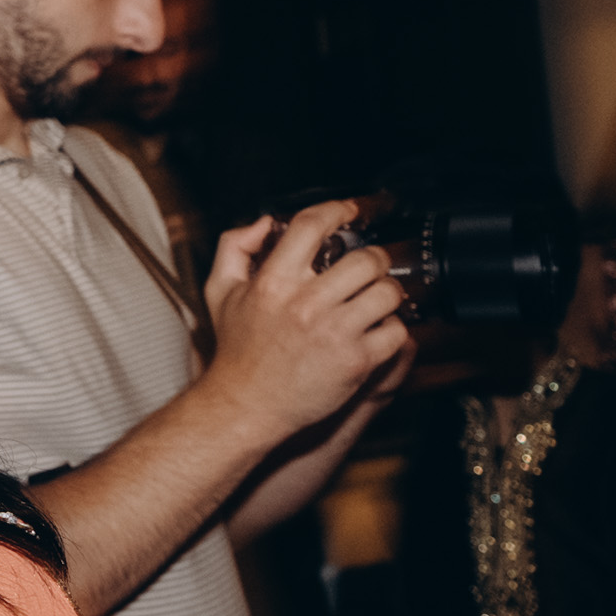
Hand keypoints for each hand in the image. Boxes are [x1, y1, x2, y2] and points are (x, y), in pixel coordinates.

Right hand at [197, 207, 415, 449]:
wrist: (246, 405)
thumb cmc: (237, 351)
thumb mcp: (220, 291)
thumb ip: (234, 247)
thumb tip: (266, 223)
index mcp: (274, 282)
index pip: (312, 226)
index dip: (337, 210)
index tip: (350, 212)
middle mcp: (306, 304)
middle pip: (365, 259)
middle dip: (375, 259)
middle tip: (372, 266)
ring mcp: (334, 333)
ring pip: (387, 293)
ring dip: (388, 292)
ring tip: (378, 298)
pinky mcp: (355, 361)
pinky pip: (395, 332)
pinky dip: (393, 329)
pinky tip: (378, 331)